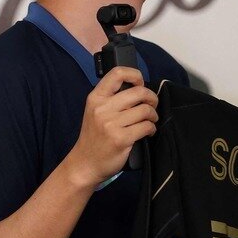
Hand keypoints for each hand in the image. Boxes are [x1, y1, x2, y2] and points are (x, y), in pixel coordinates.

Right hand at [65, 67, 157, 186]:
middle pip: (139, 92)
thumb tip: (138, 89)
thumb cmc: (93, 137)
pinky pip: (147, 126)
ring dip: (153, 116)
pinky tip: (146, 132)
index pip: (117, 73)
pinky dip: (151, 129)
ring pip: (146, 110)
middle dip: (151, 98)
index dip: (135, 75)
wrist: (84, 163)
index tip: (139, 84)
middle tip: (151, 106)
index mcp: (95, 98)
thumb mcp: (94, 112)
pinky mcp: (121, 138)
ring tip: (149, 121)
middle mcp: (102, 109)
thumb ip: (111, 99)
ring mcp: (111, 124)